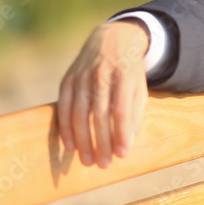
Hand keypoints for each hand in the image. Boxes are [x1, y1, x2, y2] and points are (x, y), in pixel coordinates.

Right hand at [57, 20, 149, 167]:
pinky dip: (65, 128)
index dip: (120, 134)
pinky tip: (69, 146)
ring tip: (87, 161)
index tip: (121, 155)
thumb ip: (136, 112)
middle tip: (103, 165)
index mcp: (124, 76)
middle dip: (101, 142)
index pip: (121, 110)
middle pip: (99, 114)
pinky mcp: (68, 79)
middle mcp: (102, 76)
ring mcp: (82, 77)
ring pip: (79, 113)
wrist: (113, 39)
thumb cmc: (129, 70)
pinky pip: (63, 107)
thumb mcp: (140, 86)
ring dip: (82, 140)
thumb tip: (127, 143)